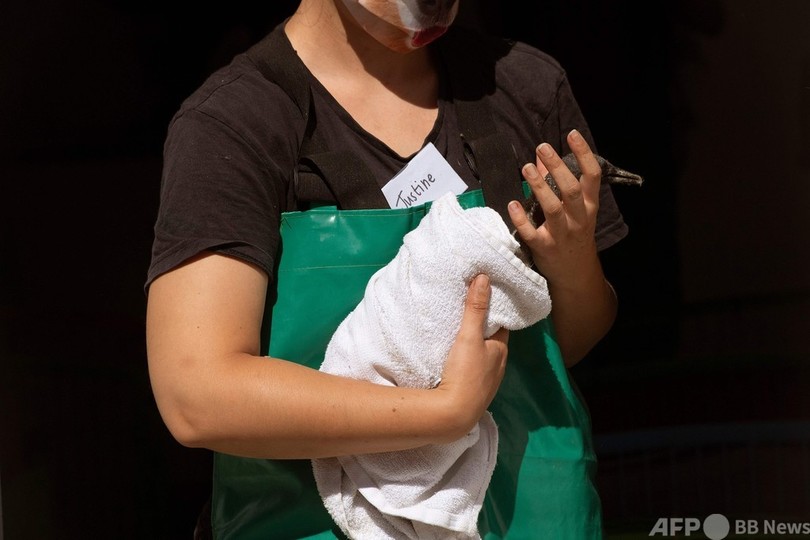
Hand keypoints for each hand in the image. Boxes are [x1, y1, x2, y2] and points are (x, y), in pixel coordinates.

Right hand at [435, 274, 508, 438]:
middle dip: (484, 326)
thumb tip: (484, 278)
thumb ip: (475, 308)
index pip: (502, 324)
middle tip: (471, 309)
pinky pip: (475, 368)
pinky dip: (470, 359)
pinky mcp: (474, 391)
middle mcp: (498, 365)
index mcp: (501, 350)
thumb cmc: (465, 374)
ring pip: (484, 355)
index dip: (495, 310)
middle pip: (493, 340)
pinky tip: (458, 358)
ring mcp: (487, 380)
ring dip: (477, 344)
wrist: (454, 414)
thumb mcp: (469, 336)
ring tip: (463, 330)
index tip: (486, 295)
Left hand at [508, 129, 601, 289]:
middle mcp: (578, 218)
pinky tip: (512, 205)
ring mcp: (562, 234)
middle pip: (570, 189)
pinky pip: (532, 233)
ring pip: (552, 208)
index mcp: (588, 205)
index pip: (591, 175)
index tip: (572, 134)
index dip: (584, 153)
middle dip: (557, 167)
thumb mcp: (574, 209)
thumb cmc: (574, 233)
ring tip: (526, 168)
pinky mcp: (545, 248)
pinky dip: (521, 220)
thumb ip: (557, 182)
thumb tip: (541, 155)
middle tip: (543, 147)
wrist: (576, 273)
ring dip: (539, 187)